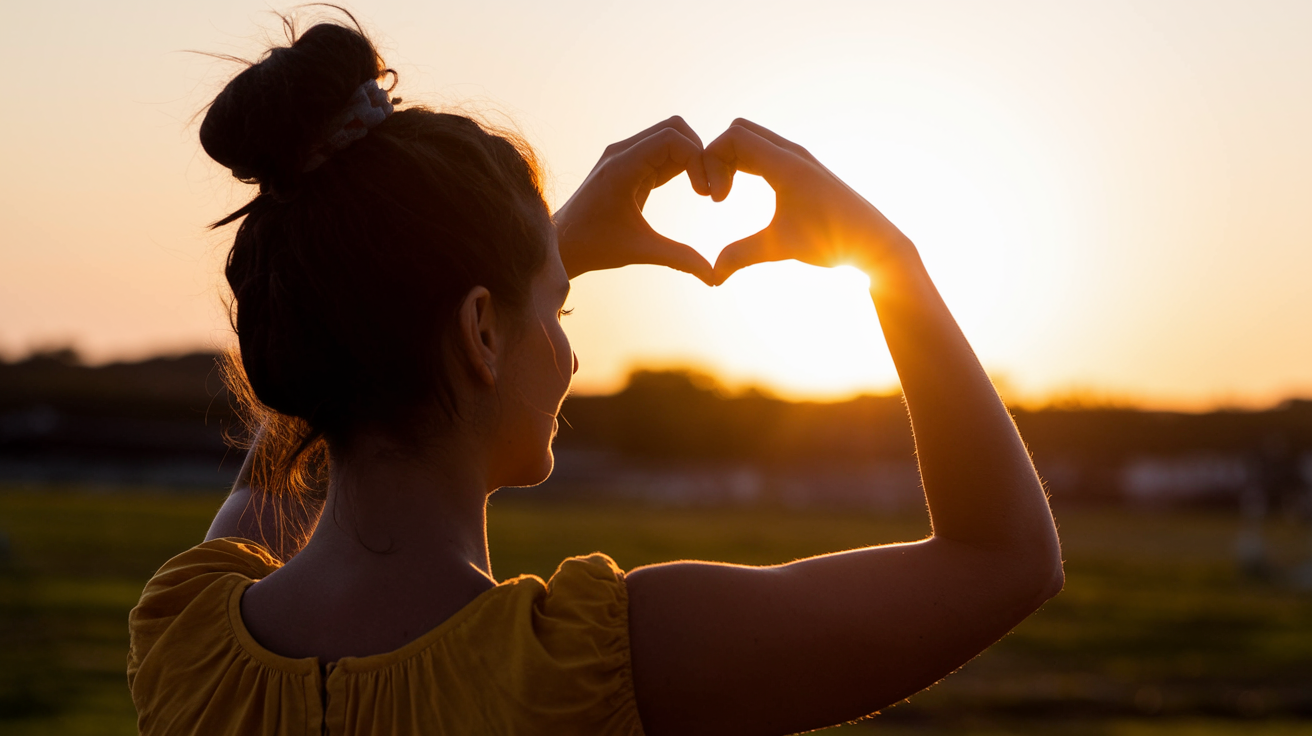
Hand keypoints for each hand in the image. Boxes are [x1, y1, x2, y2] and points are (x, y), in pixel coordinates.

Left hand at [554, 117, 713, 284]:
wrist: (560, 245)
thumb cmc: (593, 247)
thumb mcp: (640, 251)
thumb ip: (680, 259)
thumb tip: (714, 278)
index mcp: (622, 166)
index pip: (672, 138)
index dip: (698, 159)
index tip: (707, 195)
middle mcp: (622, 153)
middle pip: (675, 129)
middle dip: (700, 153)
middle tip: (711, 189)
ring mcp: (624, 157)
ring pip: (671, 138)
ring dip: (693, 158)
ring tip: (705, 191)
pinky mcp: (628, 166)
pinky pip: (663, 153)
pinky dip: (683, 165)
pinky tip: (693, 190)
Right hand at [704, 119, 913, 284]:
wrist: (874, 241)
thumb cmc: (832, 241)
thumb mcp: (781, 248)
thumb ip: (741, 256)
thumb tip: (711, 276)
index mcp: (786, 164)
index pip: (734, 136)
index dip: (712, 161)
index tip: (716, 199)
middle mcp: (792, 153)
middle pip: (740, 131)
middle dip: (718, 156)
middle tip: (716, 194)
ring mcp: (799, 158)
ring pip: (752, 139)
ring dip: (732, 160)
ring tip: (725, 195)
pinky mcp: (803, 169)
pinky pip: (765, 151)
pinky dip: (746, 163)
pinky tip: (744, 192)